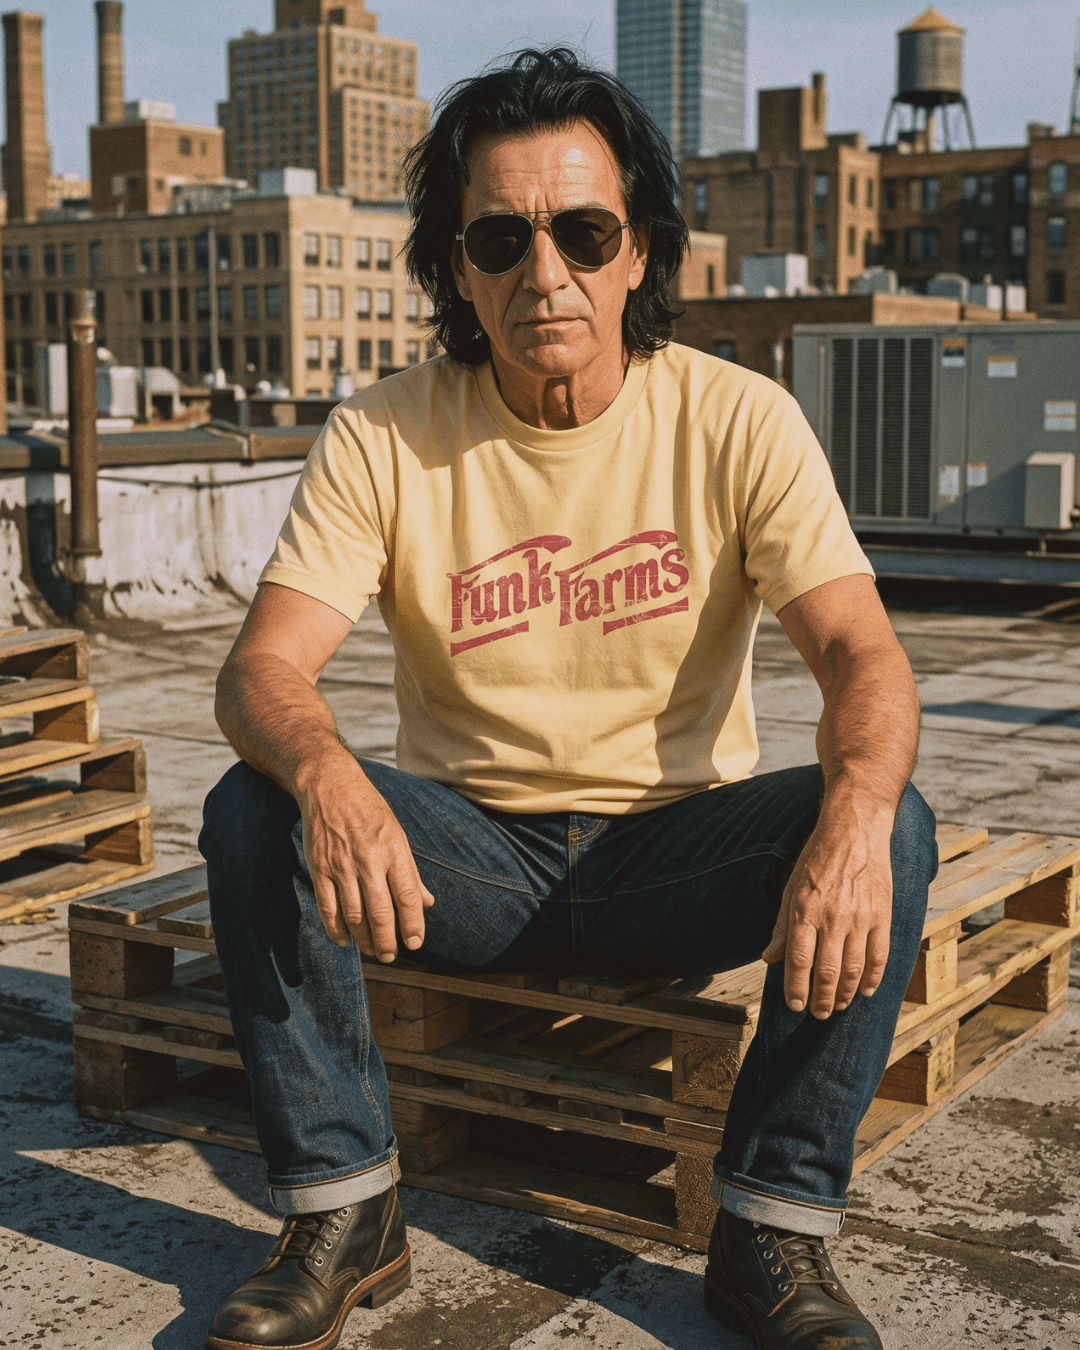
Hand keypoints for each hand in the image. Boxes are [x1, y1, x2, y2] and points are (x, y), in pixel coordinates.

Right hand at [296, 749, 434, 960]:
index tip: (416, 943)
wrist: (330, 785)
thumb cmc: (369, 810)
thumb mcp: (397, 834)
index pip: (408, 896)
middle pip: (381, 912)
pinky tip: (345, 940)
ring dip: (364, 939)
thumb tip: (428, 902)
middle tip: (390, 956)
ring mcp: (341, 865)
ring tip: (372, 951)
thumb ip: (411, 871)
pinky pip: (328, 907)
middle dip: (387, 941)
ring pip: (354, 915)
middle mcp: (369, 860)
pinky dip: (336, 929)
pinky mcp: (320, 867)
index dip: (413, 923)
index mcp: (393, 850)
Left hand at [762, 805, 893, 1018]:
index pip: (799, 960)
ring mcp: (860, 918)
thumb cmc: (818, 859)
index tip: (794, 1006)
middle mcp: (832, 918)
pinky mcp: (882, 916)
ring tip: (839, 1005)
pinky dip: (873, 978)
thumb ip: (782, 927)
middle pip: (828, 971)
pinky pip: (879, 955)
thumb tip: (769, 958)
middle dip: (822, 999)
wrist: (855, 832)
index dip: (795, 988)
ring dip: (847, 994)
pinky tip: (866, 991)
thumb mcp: (791, 888)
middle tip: (818, 1014)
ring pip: (854, 969)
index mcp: (805, 911)